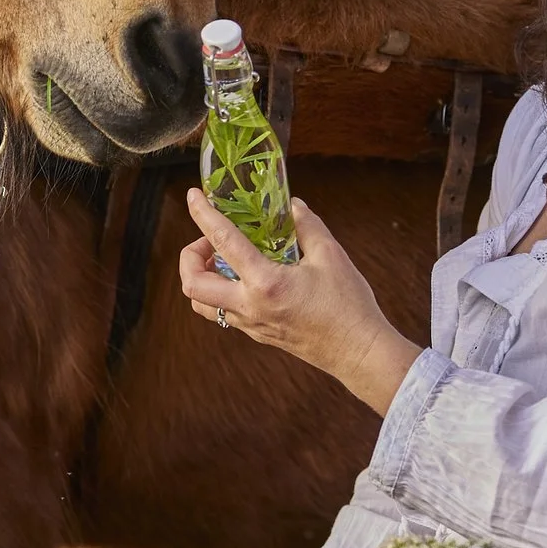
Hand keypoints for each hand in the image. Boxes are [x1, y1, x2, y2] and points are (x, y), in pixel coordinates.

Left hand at [178, 189, 423, 414]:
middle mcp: (250, 307)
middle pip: (192, 285)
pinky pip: (223, 314)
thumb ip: (307, 226)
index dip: (202, 214)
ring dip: (201, 278)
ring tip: (221, 260)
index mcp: (266, 283)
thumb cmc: (348, 305)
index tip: (193, 196)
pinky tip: (243, 278)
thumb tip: (291, 206)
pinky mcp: (258, 334)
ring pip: (202, 305)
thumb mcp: (330, 256)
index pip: (222, 242)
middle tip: (209, 242)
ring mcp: (251, 325)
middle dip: (189, 257)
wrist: (358, 351)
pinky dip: (220, 292)